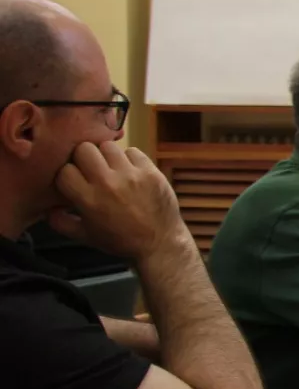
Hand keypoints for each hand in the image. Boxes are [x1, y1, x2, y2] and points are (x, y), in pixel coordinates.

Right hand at [51, 143, 187, 261]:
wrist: (160, 243)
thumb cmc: (121, 241)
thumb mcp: (85, 236)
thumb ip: (61, 222)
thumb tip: (48, 208)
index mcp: (88, 199)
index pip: (64, 170)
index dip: (67, 174)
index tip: (74, 181)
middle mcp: (107, 183)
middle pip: (84, 149)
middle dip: (83, 158)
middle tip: (91, 169)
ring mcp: (130, 175)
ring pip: (107, 146)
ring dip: (106, 155)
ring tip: (111, 168)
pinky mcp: (150, 171)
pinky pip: (132, 151)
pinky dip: (129, 159)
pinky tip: (130, 171)